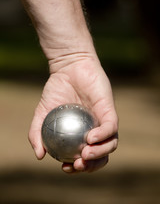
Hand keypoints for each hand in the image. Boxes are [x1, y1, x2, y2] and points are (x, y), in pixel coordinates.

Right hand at [28, 54, 117, 172]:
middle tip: (77, 164)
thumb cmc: (57, 89)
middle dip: (92, 166)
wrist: (68, 68)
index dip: (78, 167)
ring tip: (84, 155)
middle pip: (101, 155)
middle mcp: (96, 129)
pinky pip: (111, 126)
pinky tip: (90, 138)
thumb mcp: (41, 113)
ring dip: (100, 154)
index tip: (65, 167)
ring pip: (111, 144)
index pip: (85, 156)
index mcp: (82, 133)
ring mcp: (104, 120)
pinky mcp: (110, 110)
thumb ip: (36, 134)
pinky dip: (102, 135)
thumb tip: (39, 156)